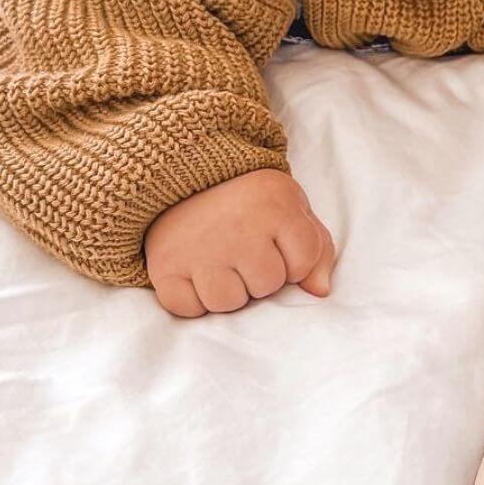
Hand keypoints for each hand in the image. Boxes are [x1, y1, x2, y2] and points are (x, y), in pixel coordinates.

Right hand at [143, 168, 335, 316]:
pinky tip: (194, 273)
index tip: (276, 243)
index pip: (303, 264)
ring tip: (220, 263)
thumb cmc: (248, 201)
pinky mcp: (164, 265)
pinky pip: (188, 308)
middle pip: (266, 286)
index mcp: (275, 203)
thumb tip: (319, 291)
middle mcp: (238, 225)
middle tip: (242, 250)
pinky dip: (191, 299)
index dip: (294, 262)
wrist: (183, 176)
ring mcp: (199, 246)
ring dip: (227, 290)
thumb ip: (317, 248)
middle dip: (259, 276)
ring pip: (228, 302)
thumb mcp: (291, 208)